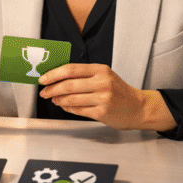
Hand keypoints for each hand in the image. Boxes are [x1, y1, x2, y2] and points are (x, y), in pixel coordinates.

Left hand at [38, 64, 176, 130]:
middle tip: (44, 92)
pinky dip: (68, 108)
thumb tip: (58, 78)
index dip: (54, 74)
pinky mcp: (102, 113)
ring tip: (53, 99)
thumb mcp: (104, 76)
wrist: (138, 108)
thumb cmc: (119, 91)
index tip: (43, 79)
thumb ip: (84, 76)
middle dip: (52, 89)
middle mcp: (102, 82)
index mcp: (101, 70)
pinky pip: (78, 110)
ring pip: (71, 98)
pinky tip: (65, 106)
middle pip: (68, 84)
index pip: (71, 69)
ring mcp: (103, 98)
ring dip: (58, 99)